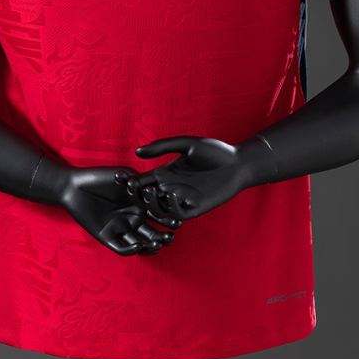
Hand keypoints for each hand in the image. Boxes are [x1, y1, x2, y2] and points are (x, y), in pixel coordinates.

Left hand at [56, 158, 181, 256]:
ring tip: (157, 244)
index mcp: (140, 205)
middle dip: (163, 236)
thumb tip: (160, 187)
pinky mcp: (107, 237)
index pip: (159, 215)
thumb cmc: (99, 177)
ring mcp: (121, 229)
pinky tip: (137, 246)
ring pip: (140, 244)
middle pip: (153, 233)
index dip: (169, 219)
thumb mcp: (124, 176)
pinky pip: (121, 248)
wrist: (73, 185)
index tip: (178, 220)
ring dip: (150, 247)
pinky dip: (130, 250)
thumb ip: (142, 182)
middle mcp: (133, 219)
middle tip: (171, 237)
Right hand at [115, 136, 247, 221]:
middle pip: (145, 197)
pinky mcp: (196, 208)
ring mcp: (182, 200)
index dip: (129, 181)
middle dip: (137, 194)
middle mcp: (171, 188)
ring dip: (152, 203)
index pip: (141, 181)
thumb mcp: (186, 144)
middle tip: (134, 188)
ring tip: (151, 191)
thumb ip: (162, 146)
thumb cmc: (214, 151)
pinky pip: (178, 213)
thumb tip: (136, 152)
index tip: (121, 177)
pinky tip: (172, 195)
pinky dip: (172, 207)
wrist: (238, 163)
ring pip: (159, 209)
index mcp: (165, 173)